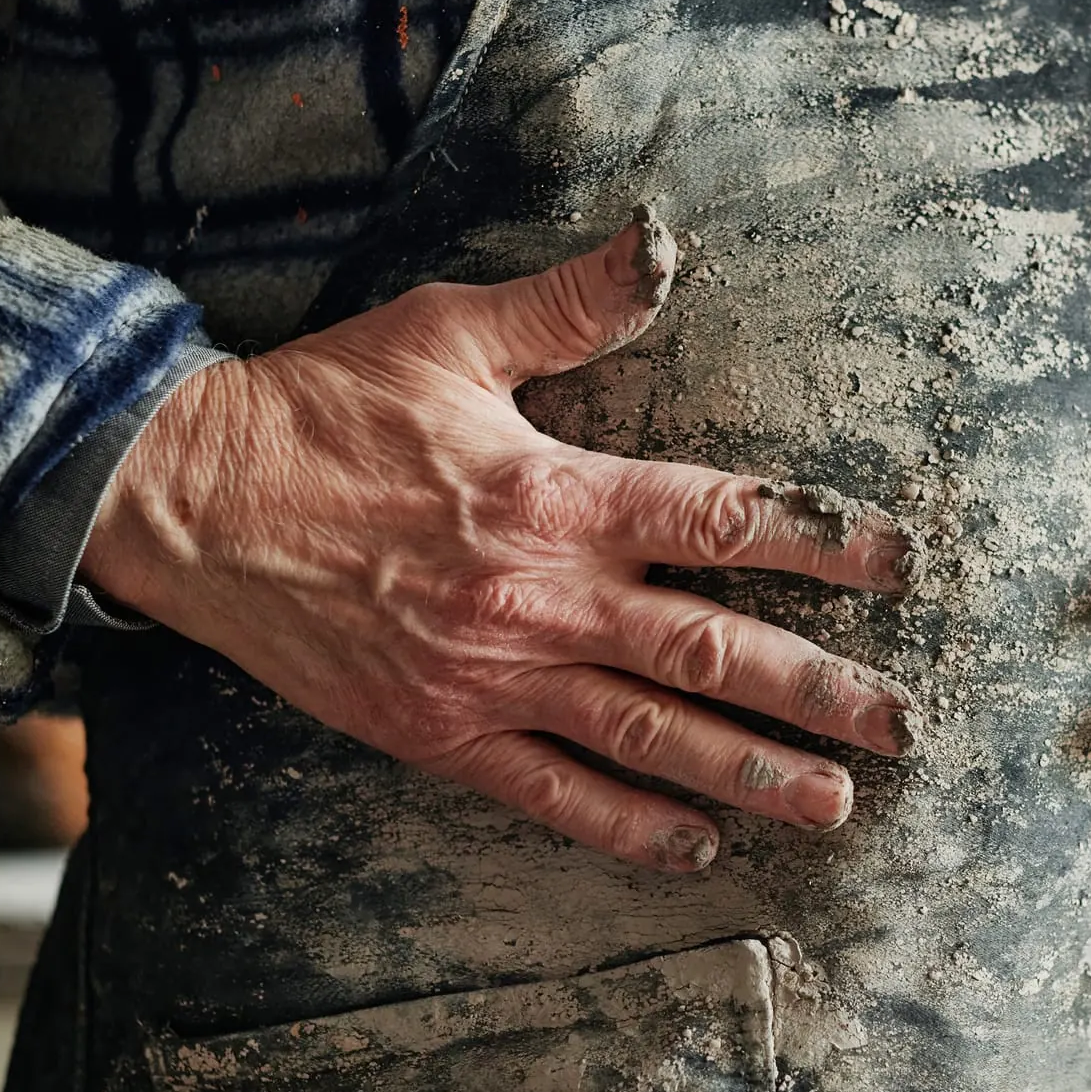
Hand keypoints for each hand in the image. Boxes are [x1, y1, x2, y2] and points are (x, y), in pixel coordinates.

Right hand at [81, 213, 923, 872]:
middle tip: (904, 725)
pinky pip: (551, 796)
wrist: (187, 503)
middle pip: (708, 652)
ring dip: (750, 772)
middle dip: (817, 691)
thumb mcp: (446, 332)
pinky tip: (698, 845)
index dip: (819, 543)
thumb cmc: (320, 410)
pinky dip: (629, 826)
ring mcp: (490, 678)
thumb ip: (569, 304)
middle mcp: (537, 598)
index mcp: (553, 494)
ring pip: (647, 737)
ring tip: (835, 801)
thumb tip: (662, 245)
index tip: (897, 567)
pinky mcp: (439, 734)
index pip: (719, 521)